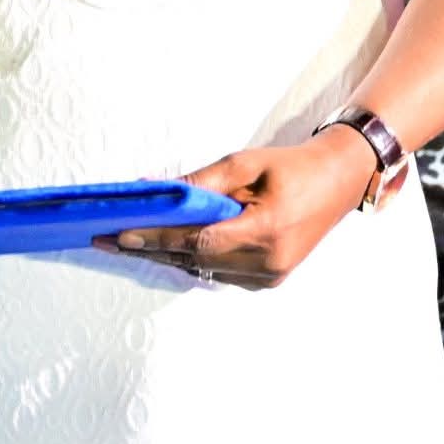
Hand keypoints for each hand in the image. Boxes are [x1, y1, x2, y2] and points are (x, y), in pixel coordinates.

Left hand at [91, 128, 377, 287]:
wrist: (338, 181)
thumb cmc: (290, 166)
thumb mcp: (243, 163)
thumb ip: (198, 183)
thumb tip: (152, 190)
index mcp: (266, 230)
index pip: (197, 241)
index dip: (156, 239)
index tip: (120, 235)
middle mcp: (269, 262)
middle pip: (194, 259)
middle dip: (148, 248)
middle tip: (105, 239)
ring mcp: (271, 276)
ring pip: (204, 268)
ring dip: (166, 255)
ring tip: (125, 241)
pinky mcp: (270, 280)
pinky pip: (219, 271)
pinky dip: (191, 258)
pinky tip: (164, 246)